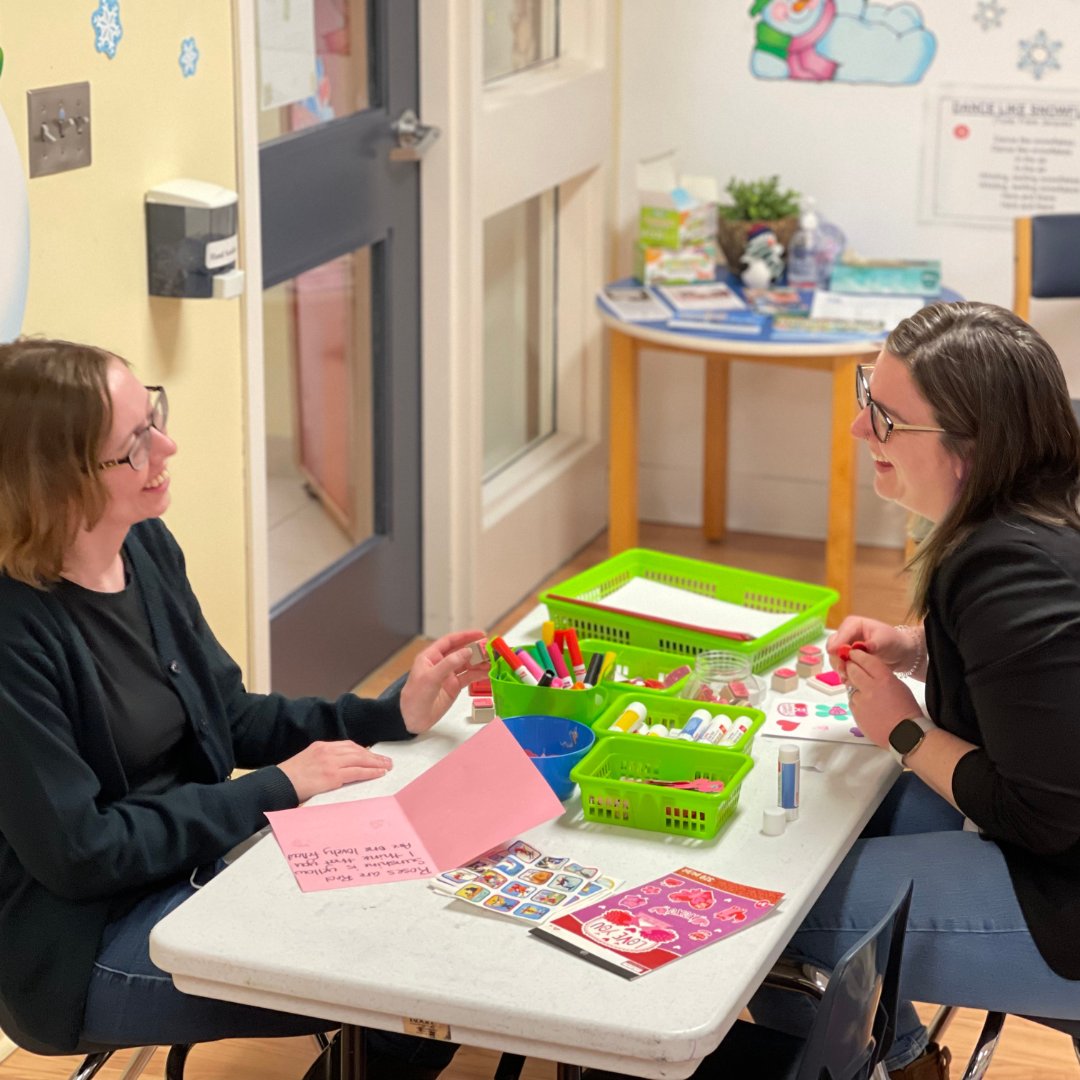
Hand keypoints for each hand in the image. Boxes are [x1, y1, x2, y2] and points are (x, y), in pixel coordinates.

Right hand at [278, 741, 393, 801]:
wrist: (277, 784)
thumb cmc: (289, 778)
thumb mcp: (306, 762)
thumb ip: (321, 761)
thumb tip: (337, 769)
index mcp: (320, 746)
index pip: (347, 745)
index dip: (362, 750)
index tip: (371, 755)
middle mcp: (327, 751)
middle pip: (356, 750)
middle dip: (373, 756)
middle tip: (386, 760)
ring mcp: (330, 762)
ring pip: (360, 759)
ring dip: (376, 763)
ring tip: (386, 767)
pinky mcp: (332, 776)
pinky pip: (357, 772)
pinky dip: (370, 772)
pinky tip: (379, 773)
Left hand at [399, 629, 489, 734]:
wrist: (413, 719)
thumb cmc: (415, 697)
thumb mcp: (430, 678)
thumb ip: (449, 664)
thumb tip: (466, 651)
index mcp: (430, 657)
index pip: (449, 641)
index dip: (464, 636)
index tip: (479, 634)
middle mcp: (440, 664)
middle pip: (461, 652)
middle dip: (475, 649)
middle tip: (489, 649)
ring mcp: (448, 675)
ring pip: (467, 665)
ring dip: (479, 662)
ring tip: (492, 661)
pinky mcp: (454, 687)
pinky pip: (468, 677)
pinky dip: (478, 674)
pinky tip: (487, 673)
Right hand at [826, 616, 914, 680]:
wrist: (899, 653)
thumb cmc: (893, 642)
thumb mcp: (886, 640)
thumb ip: (873, 643)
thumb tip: (860, 647)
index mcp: (853, 625)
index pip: (841, 634)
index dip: (836, 644)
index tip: (834, 653)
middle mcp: (845, 635)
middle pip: (832, 646)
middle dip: (837, 658)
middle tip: (845, 669)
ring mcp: (844, 647)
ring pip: (833, 658)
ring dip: (840, 667)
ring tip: (850, 676)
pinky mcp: (846, 659)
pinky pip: (839, 666)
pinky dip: (843, 672)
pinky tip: (851, 678)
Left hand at [844, 649, 921, 749]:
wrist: (904, 735)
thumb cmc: (906, 710)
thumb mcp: (898, 686)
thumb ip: (882, 676)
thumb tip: (868, 671)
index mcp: (884, 679)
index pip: (866, 660)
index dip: (857, 654)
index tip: (853, 652)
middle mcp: (870, 688)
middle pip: (852, 670)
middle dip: (850, 666)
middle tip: (850, 666)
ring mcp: (861, 701)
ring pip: (850, 687)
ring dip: (854, 686)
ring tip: (867, 694)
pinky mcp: (855, 712)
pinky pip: (852, 702)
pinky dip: (857, 701)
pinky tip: (867, 707)